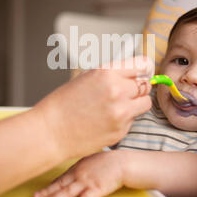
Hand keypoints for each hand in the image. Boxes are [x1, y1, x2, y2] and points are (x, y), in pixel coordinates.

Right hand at [34, 56, 152, 158]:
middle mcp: (117, 90)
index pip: (141, 65)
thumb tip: (134, 72)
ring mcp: (121, 112)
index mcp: (107, 73)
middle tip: (126, 92)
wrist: (51, 132)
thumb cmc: (63, 105)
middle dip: (137, 88)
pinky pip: (133, 120)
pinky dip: (125, 120)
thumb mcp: (86, 78)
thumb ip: (112, 74)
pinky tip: (107, 120)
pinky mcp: (121, 130)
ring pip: (145, 103)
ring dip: (136, 103)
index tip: (143, 72)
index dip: (143, 69)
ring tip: (118, 106)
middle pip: (145, 84)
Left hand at [34, 151, 124, 196]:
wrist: (122, 163)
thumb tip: (76, 170)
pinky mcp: (96, 189)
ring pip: (66, 192)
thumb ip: (82, 166)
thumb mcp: (92, 160)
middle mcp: (79, 174)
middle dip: (47, 192)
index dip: (50, 186)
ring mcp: (86, 182)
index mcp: (78, 167)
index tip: (41, 191)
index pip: (61, 179)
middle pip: (60, 185)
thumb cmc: (109, 162)